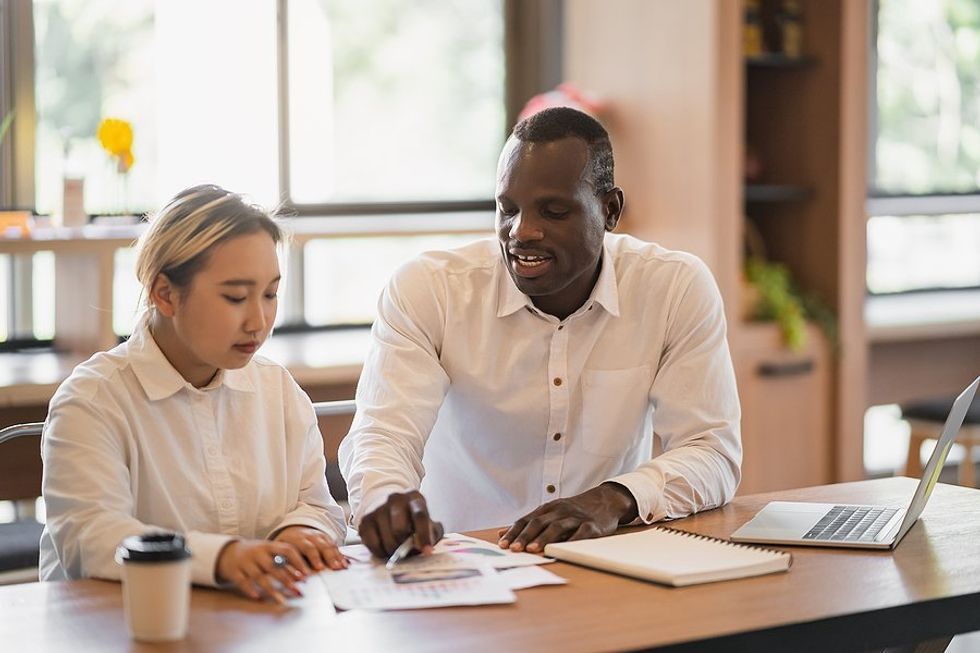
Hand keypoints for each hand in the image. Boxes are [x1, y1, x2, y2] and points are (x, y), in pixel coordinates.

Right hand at [215, 539, 308, 603]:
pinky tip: (257, 597)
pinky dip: (250, 589)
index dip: (298, 562)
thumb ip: (284, 564)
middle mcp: (258, 553)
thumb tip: (302, 577)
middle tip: (297, 590)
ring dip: (271, 589)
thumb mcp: (270, 554)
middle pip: (273, 566)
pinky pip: (242, 582)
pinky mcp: (235, 572)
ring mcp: (245, 562)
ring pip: (259, 576)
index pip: (287, 550)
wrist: (229, 552)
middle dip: (286, 579)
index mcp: (269, 546)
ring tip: (281, 600)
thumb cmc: (256, 555)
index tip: (306, 575)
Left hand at [273, 526, 347, 571]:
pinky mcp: (326, 538)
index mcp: (296, 538)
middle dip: (327, 557)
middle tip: (333, 568)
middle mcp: (309, 536)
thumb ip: (283, 561)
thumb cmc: (284, 547)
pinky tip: (344, 564)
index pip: (305, 547)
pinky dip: (340, 555)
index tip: (311, 572)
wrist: (292, 531)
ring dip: (336, 556)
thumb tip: (285, 574)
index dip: (311, 559)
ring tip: (341, 567)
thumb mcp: (279, 551)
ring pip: (329, 544)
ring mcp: (319, 536)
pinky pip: (335, 545)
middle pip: (320, 545)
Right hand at [358, 490, 444, 557]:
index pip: (419, 515)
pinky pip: (373, 544)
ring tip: (397, 548)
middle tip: (407, 550)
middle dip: (405, 545)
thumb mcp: (426, 520)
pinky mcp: (365, 520)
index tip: (427, 550)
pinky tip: (385, 548)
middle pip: (400, 530)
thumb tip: (428, 547)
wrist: (385, 505)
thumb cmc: (410, 517)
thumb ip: (432, 532)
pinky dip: (381, 552)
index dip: (424, 535)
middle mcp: (394, 499)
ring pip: (387, 540)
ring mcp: (377, 508)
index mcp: (413, 497)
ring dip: (394, 551)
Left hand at [497, 482, 638, 552]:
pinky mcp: (592, 525)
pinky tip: (563, 549)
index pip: (526, 520)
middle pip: (539, 522)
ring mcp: (576, 517)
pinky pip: (581, 533)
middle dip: (525, 536)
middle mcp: (560, 511)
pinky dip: (570, 541)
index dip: (514, 531)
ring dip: (543, 539)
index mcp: (548, 508)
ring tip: (532, 550)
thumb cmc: (574, 511)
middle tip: (514, 548)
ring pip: (557, 527)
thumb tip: (501, 533)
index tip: (502, 544)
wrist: (606, 501)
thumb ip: (528, 523)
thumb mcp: (550, 513)